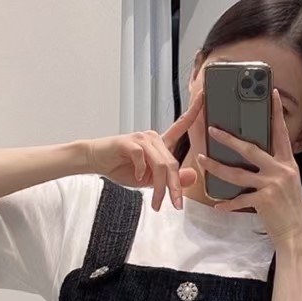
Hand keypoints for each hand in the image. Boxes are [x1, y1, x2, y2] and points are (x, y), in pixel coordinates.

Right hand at [85, 92, 202, 210]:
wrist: (96, 161)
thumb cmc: (121, 167)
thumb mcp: (149, 179)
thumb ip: (170, 178)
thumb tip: (192, 176)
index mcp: (160, 144)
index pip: (181, 126)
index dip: (194, 111)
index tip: (204, 96)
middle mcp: (153, 138)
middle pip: (171, 163)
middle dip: (174, 187)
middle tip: (175, 204)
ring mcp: (141, 139)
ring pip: (160, 164)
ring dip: (159, 187)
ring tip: (155, 203)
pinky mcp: (129, 142)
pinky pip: (141, 158)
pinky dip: (140, 171)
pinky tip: (135, 177)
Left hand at [197, 90, 301, 248]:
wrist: (296, 233)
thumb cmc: (288, 208)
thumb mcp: (287, 183)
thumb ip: (273, 168)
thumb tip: (254, 158)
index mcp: (287, 163)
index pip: (281, 132)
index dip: (276, 112)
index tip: (271, 93)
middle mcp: (281, 170)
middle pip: (251, 149)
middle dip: (229, 139)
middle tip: (213, 130)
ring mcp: (273, 184)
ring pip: (238, 173)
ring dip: (217, 167)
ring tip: (202, 159)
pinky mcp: (264, 200)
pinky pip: (240, 199)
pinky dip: (228, 204)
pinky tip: (218, 205)